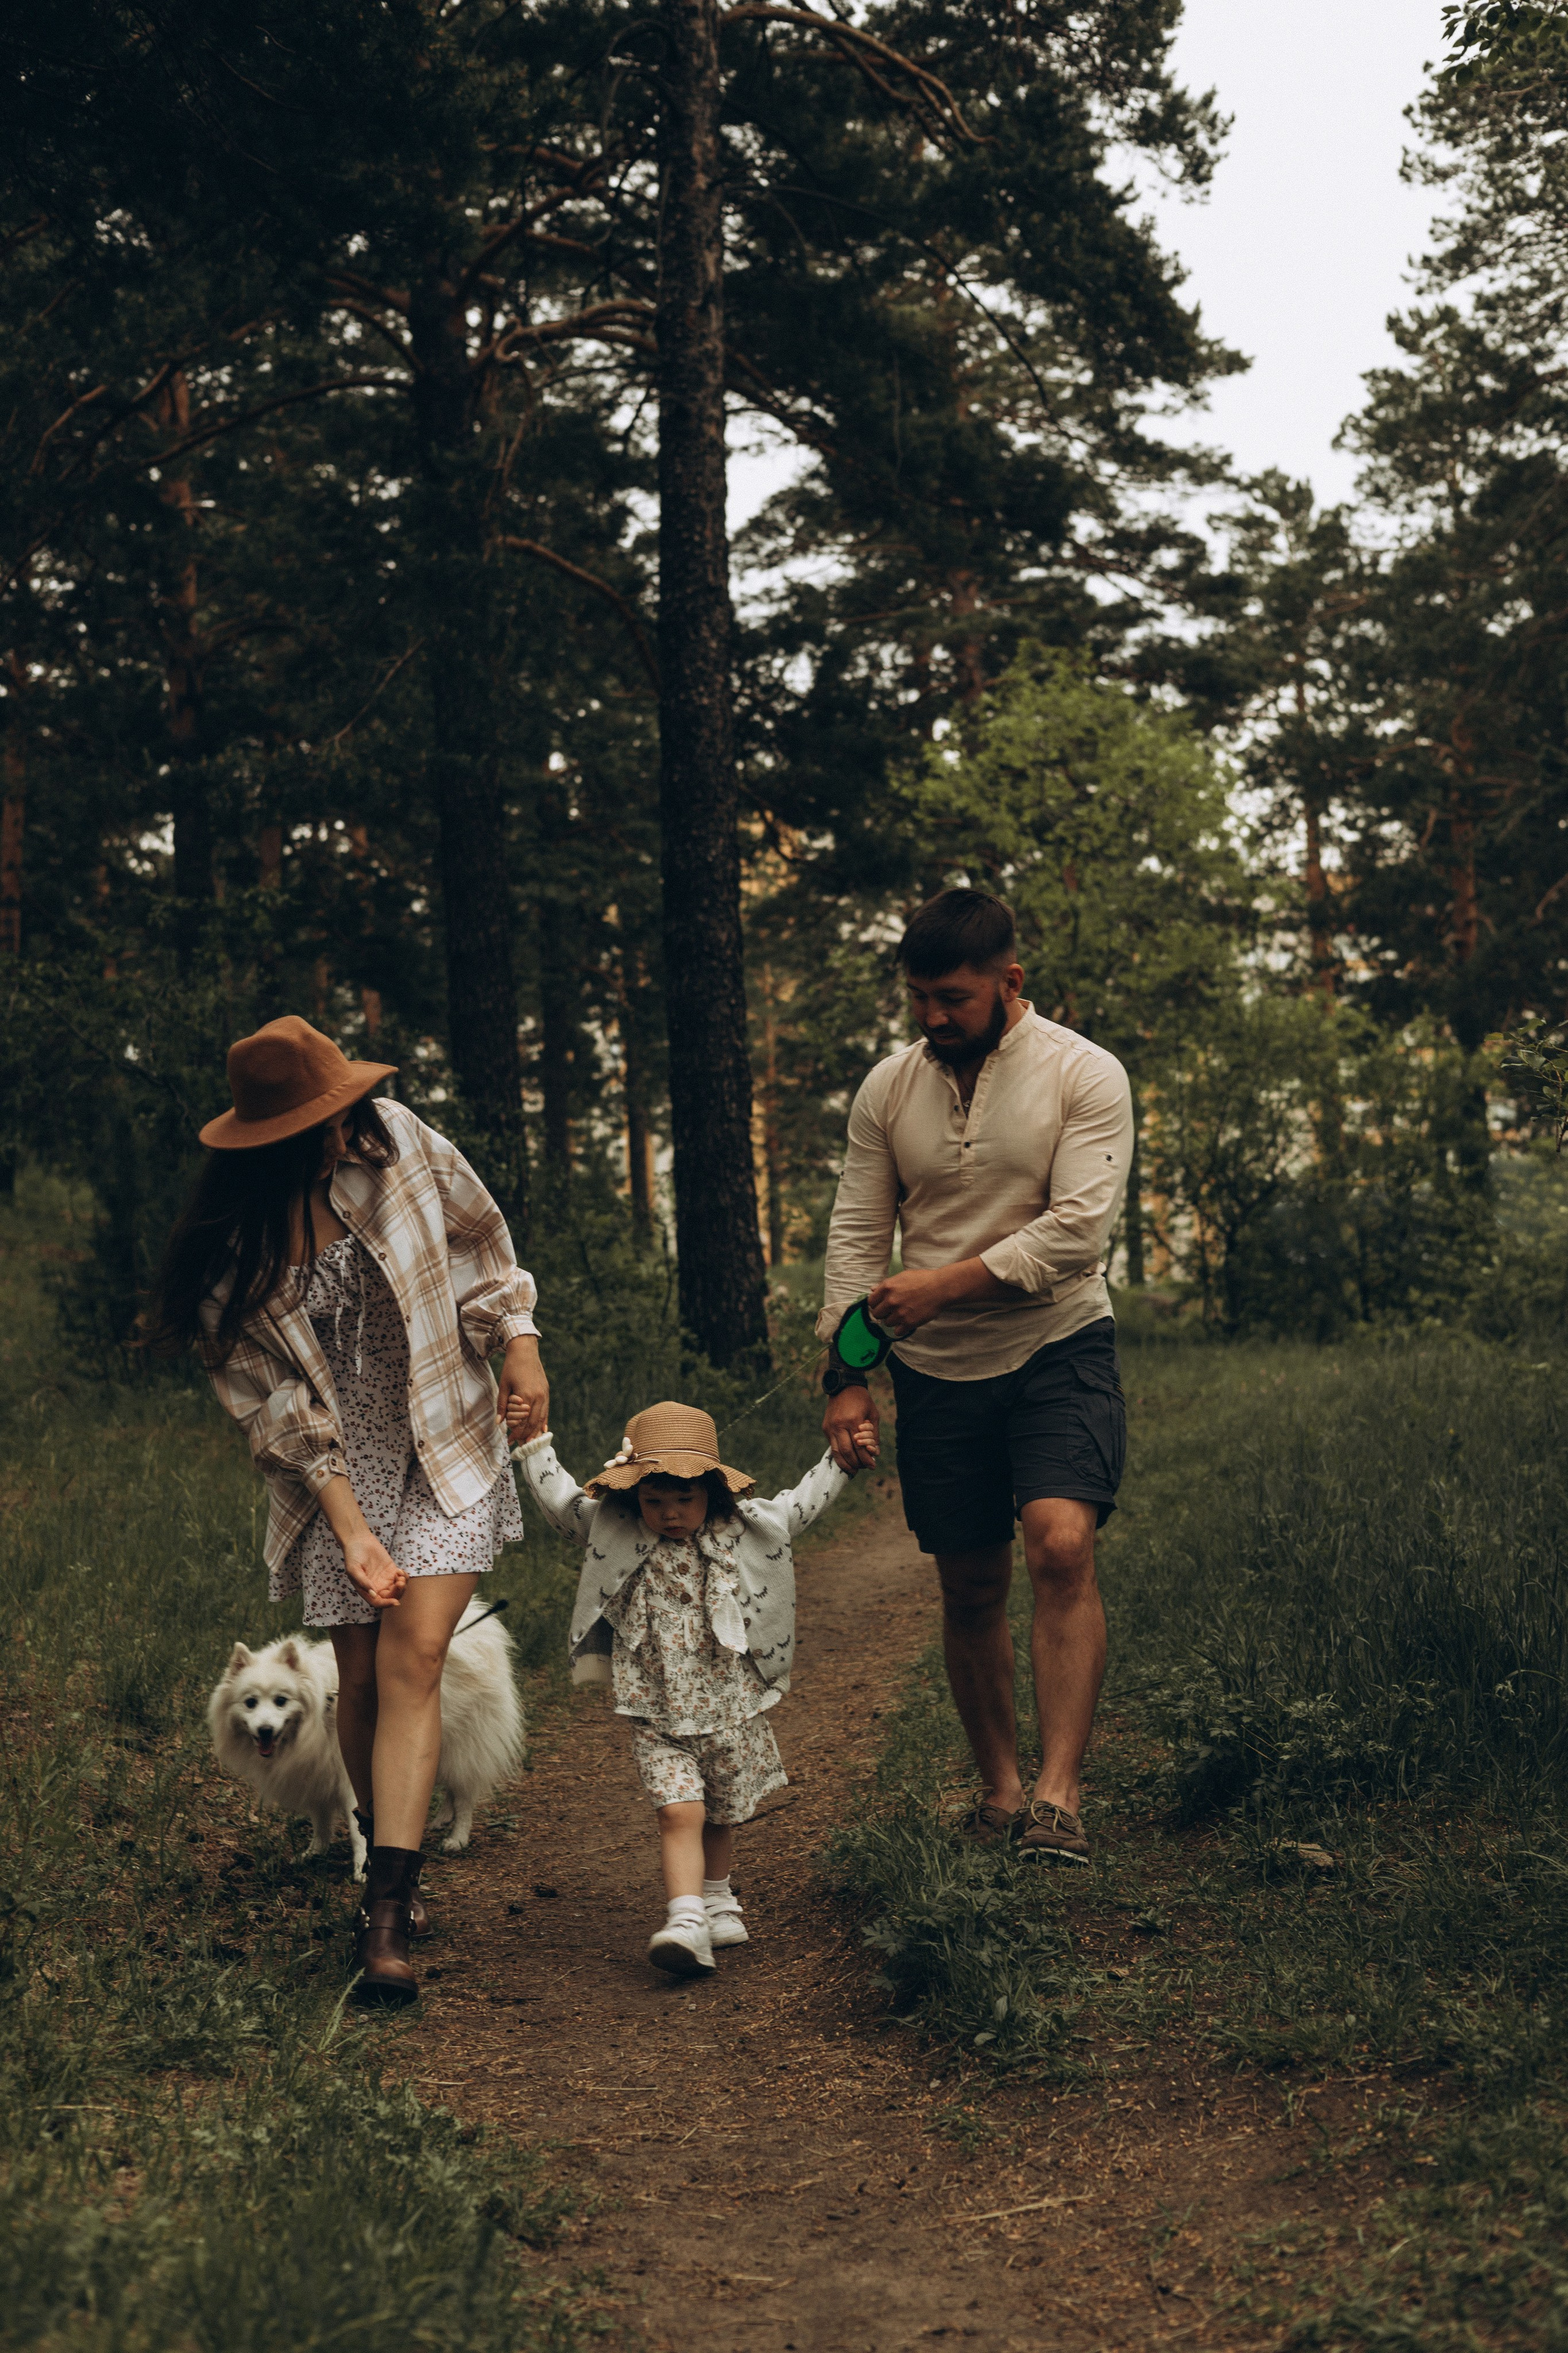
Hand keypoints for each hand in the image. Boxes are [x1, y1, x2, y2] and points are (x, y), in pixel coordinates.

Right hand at [340, 1526, 405, 1610]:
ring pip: (398, 1589)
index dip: (387, 1604)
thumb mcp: (354, 1569)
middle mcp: (376, 1587)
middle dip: (398, 1593)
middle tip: (400, 1583)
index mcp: (366, 1590)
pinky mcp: (391, 1570)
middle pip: (390, 1597)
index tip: (395, 1602)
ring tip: (400, 1576)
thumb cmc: (353, 1556)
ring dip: (402, 1586)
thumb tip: (374, 1595)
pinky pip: (401, 1578)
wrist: (358, 1541)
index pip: (378, 1602)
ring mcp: (385, 1579)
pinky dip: (404, 1577)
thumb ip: (363, 1582)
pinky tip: (400, 1571)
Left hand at [498, 1335, 548, 1442]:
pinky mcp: (546, 1392)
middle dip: (526, 1436)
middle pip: (533, 1423)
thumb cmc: (511, 1367)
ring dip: (536, 1432)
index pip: (522, 1421)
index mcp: (526, 1396)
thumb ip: (502, 1405)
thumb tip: (499, 1423)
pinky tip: (543, 1430)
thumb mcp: (503, 1386)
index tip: (510, 1441)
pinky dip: (544, 1422)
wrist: (525, 1351)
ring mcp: (544, 1394)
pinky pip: (546, 1411)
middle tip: (520, 1446)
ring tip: (531, 1443)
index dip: (516, 1433)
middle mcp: (538, 1397)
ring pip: (541, 1419)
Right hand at [823, 1384, 879, 1472]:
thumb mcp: (873, 1414)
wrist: (843, 1387)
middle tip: (863, 1468)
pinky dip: (839, 1455)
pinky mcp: (825, 1428)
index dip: (866, 1459)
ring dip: (845, 1464)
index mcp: (853, 1420)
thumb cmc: (862, 1400)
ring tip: (853, 1470)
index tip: (872, 1466)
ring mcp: (830, 1427)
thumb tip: (874, 1453)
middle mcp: (839, 1425)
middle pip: (847, 1452)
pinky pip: (832, 1446)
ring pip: (836, 1452)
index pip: (859, 1447)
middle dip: (856, 1463)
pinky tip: (846, 1460)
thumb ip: (874, 1434)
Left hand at [869, 1258, 1016, 1335]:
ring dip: (893, 1320)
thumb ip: (885, 1285)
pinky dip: (901, 1329)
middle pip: (877, 1314)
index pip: (871, 1302)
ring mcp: (900, 1313)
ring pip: (887, 1323)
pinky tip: (906, 1322)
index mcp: (887, 1287)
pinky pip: (897, 1331)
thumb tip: (872, 1290)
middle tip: (892, 1311)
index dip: (876, 1303)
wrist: (940, 1288)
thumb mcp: (902, 1277)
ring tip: (902, 1314)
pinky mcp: (909, 1323)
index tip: (882, 1304)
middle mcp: (891, 1301)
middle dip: (883, 1313)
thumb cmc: (922, 1280)